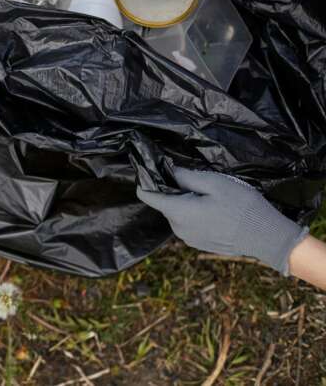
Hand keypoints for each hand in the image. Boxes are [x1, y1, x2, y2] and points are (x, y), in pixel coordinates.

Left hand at [137, 167, 306, 273]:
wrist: (268, 238)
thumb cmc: (242, 206)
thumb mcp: (214, 183)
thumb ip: (185, 176)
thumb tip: (166, 170)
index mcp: (177, 212)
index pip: (146, 194)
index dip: (149, 179)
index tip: (160, 169)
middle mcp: (177, 228)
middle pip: (164, 203)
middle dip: (176, 190)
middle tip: (200, 183)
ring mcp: (188, 238)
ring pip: (177, 213)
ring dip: (187, 203)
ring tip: (212, 198)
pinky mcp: (199, 244)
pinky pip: (189, 224)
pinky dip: (196, 215)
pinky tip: (217, 211)